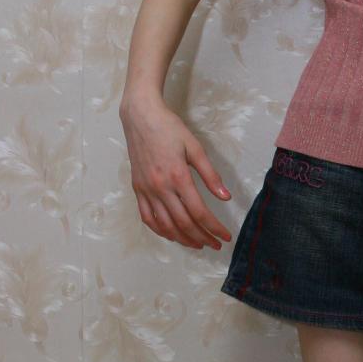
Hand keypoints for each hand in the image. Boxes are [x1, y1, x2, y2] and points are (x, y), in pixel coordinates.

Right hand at [120, 96, 232, 251]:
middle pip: (183, 223)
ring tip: (198, 244)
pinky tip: (172, 234)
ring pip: (165, 225)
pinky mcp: (137, 189)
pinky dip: (161, 230)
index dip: (214, 228)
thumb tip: (225, 197)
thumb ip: (210, 175)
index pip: (199, 212)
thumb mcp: (195, 148)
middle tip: (215, 244)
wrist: (140, 117)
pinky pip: (147, 217)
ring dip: (183, 239)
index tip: (225, 236)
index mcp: (178, 177)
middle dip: (202, 237)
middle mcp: (160, 187)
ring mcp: (146, 190)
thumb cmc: (169, 128)